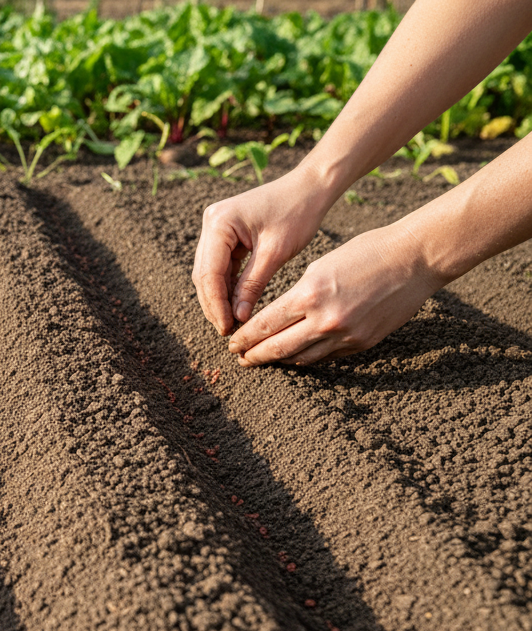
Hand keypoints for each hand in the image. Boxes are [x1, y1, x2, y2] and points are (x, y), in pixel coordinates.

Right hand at [192, 168, 335, 334]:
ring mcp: (215, 226)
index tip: (227, 328)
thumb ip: (252, 285)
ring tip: (232, 320)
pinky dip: (226, 284)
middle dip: (214, 303)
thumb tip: (237, 317)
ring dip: (218, 296)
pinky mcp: (225, 232)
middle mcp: (211, 222)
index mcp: (219, 223)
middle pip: (203, 273)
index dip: (216, 305)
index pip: (209, 273)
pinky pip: (220, 264)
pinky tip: (236, 302)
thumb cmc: (298, 213)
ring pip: (209, 271)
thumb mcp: (275, 253)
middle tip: (227, 330)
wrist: (310, 187)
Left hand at [227, 225, 445, 365]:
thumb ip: (297, 295)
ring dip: (280, 360)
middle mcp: (325, 320)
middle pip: (278, 348)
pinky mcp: (362, 344)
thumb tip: (275, 319)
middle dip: (254, 355)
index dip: (245, 338)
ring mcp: (346, 336)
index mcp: (309, 295)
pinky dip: (307, 358)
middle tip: (239, 359)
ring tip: (264, 359)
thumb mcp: (320, 266)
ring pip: (302, 358)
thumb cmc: (365, 253)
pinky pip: (326, 357)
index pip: (265, 325)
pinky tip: (295, 355)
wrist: (414, 260)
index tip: (232, 343)